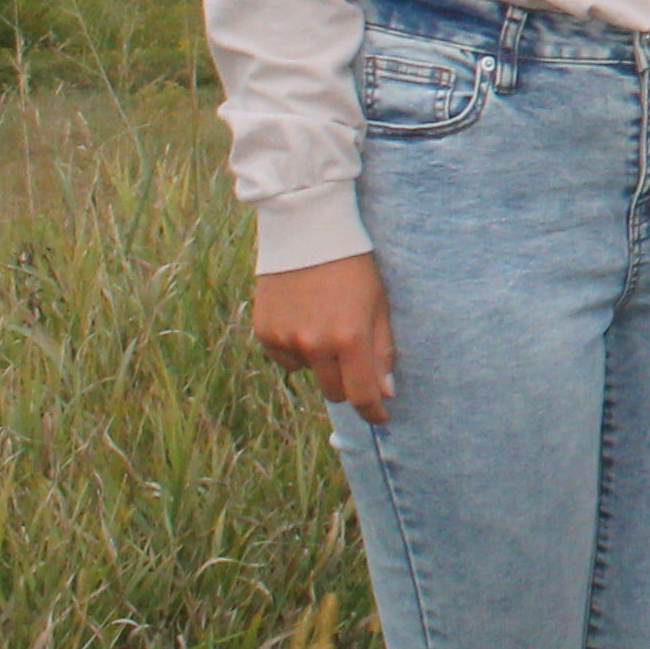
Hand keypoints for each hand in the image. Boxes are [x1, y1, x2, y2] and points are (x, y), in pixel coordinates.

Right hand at [253, 254, 399, 417]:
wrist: (306, 230)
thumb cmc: (354, 265)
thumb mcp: (379, 303)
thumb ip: (382, 349)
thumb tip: (385, 392)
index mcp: (349, 337)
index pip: (361, 394)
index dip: (372, 411)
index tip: (380, 417)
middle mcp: (314, 343)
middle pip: (333, 390)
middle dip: (348, 383)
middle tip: (354, 359)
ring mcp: (285, 339)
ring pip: (308, 372)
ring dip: (321, 361)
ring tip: (326, 322)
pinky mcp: (264, 332)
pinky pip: (285, 357)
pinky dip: (297, 347)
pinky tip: (304, 317)